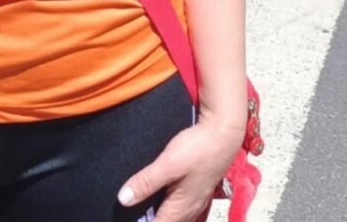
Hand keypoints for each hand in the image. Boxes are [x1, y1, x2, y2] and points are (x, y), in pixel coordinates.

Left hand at [118, 118, 242, 221]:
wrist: (224, 132)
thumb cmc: (197, 149)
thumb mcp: (167, 164)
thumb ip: (146, 182)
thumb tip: (123, 200)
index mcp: (181, 208)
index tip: (128, 217)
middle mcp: (190, 208)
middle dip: (152, 218)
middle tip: (133, 211)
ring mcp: (197, 198)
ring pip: (177, 216)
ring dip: (161, 213)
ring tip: (145, 205)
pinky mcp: (200, 186)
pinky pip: (182, 204)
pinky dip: (170, 205)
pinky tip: (163, 193)